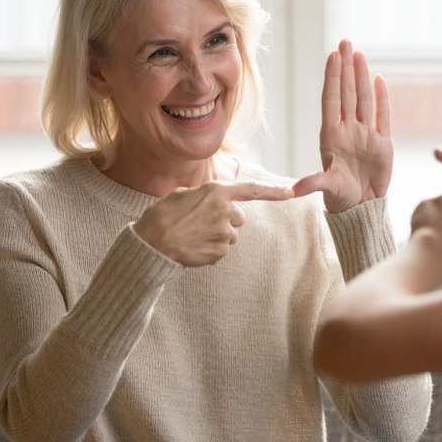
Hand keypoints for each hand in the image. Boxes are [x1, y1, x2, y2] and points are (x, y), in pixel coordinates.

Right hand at [133, 182, 293, 266]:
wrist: (151, 244)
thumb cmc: (162, 216)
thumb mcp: (181, 194)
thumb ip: (205, 194)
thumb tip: (214, 200)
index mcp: (217, 191)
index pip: (251, 189)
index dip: (273, 191)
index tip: (290, 192)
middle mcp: (226, 210)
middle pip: (238, 216)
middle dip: (225, 219)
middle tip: (200, 223)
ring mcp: (225, 233)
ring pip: (230, 234)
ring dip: (217, 235)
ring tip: (193, 235)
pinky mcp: (221, 251)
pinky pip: (222, 250)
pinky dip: (210, 249)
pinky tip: (193, 247)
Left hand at [292, 39, 391, 212]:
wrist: (361, 207)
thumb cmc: (339, 197)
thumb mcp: (326, 188)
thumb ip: (314, 184)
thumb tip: (294, 191)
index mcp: (331, 135)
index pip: (332, 99)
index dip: (332, 77)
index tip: (332, 56)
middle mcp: (348, 129)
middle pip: (347, 92)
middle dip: (346, 67)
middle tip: (345, 42)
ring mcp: (366, 134)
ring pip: (364, 99)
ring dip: (361, 76)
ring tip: (358, 53)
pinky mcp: (383, 142)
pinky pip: (383, 115)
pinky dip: (382, 98)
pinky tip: (378, 79)